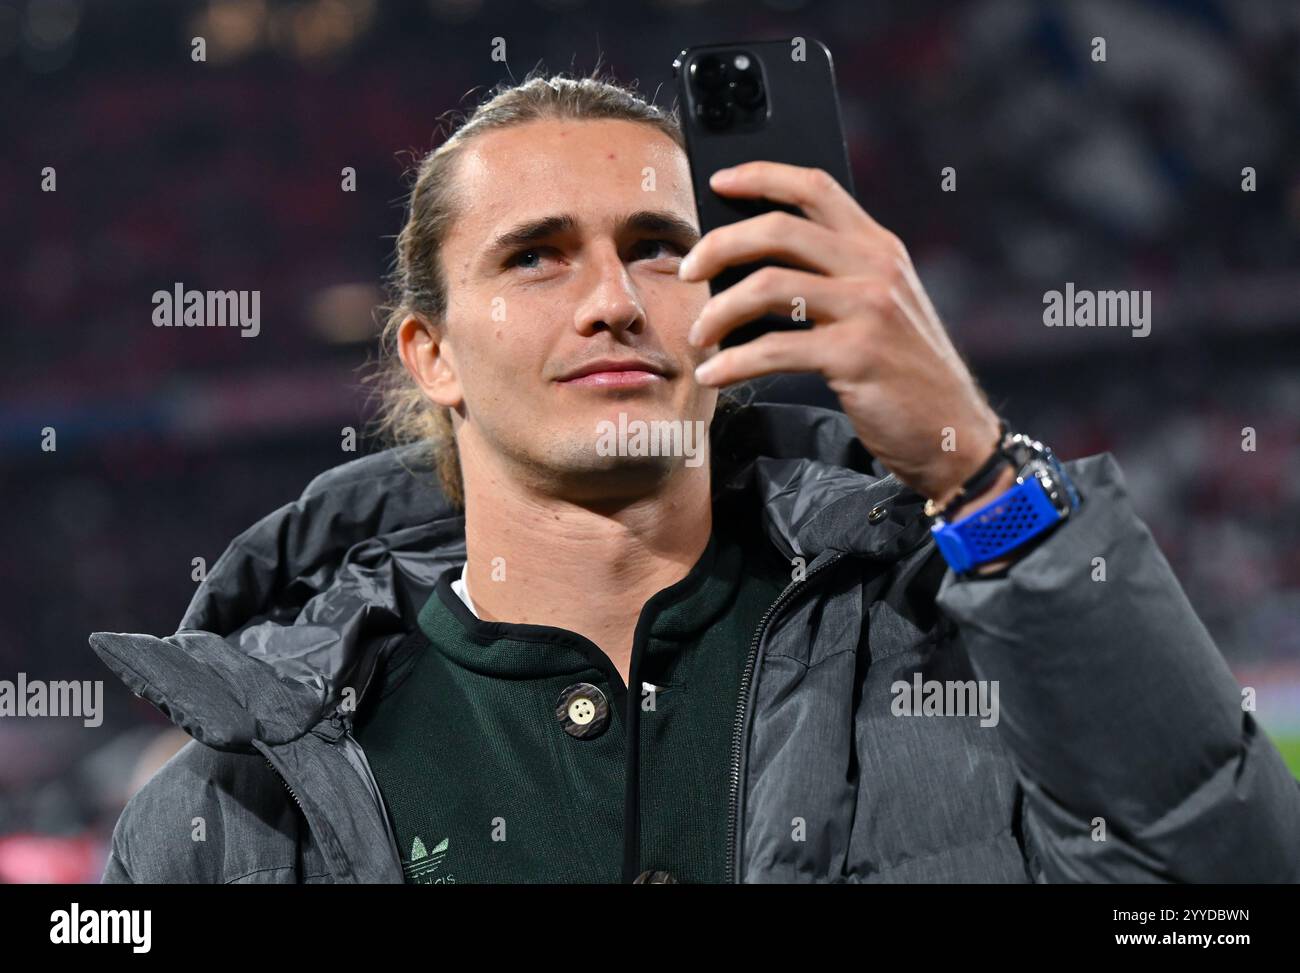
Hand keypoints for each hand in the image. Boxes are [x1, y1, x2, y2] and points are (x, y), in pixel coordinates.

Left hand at [681, 161, 1000, 504]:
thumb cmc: (905, 374)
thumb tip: (749, 268)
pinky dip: (732, 363)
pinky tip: (715, 375)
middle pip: (778, 229)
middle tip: (687, 272)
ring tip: (699, 336)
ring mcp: (869, 309)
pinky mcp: (856, 355)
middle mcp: (876, 268)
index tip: (718, 182)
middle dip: (719, 245)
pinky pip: (773, 349)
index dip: (761, 176)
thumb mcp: (881, 309)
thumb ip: (835, 278)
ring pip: (768, 285)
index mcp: (880, 248)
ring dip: (718, 311)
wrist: (954, 432)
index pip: (815, 188)